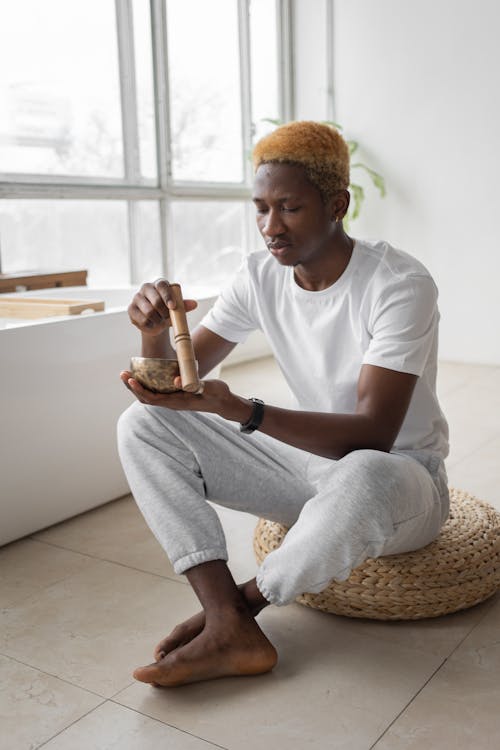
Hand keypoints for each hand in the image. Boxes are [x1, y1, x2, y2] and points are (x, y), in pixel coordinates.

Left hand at [120, 371, 247, 420]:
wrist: (224, 402)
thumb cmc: (217, 394)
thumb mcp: (207, 388)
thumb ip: (193, 384)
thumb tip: (177, 380)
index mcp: (177, 402)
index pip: (152, 398)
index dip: (139, 390)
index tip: (130, 379)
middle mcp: (172, 403)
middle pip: (146, 398)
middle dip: (132, 387)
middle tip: (123, 373)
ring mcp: (173, 400)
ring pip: (149, 396)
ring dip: (137, 386)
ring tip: (128, 374)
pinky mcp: (175, 396)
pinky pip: (156, 392)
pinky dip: (147, 384)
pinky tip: (144, 375)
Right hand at [128, 279, 197, 336]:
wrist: (155, 321)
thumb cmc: (168, 311)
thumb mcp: (177, 309)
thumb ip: (184, 306)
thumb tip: (194, 304)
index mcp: (159, 284)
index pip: (162, 286)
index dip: (167, 296)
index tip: (173, 307)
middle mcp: (146, 288)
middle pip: (155, 300)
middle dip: (164, 312)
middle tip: (167, 317)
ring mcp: (137, 298)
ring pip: (148, 311)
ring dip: (157, 319)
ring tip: (160, 320)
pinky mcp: (131, 309)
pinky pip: (142, 319)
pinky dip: (150, 324)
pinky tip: (152, 323)